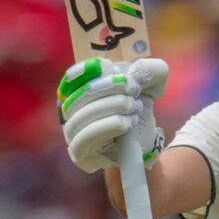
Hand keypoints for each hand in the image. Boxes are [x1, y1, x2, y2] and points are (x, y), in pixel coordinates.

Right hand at [57, 57, 168, 172]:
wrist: (142, 144)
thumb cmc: (137, 110)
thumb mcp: (147, 87)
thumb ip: (148, 71)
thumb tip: (137, 70)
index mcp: (80, 90)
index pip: (72, 77)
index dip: (87, 70)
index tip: (109, 66)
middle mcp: (70, 110)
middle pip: (82, 94)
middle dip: (111, 88)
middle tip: (135, 90)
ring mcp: (71, 132)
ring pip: (83, 115)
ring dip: (112, 107)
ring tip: (135, 108)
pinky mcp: (78, 152)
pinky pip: (86, 137)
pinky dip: (109, 126)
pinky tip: (127, 124)